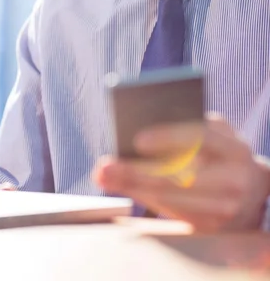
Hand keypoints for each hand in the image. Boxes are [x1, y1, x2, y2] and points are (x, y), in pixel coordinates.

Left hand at [94, 116, 269, 232]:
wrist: (251, 191)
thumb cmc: (220, 153)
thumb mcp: (213, 133)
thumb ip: (186, 126)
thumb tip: (141, 129)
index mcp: (235, 149)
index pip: (202, 137)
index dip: (169, 138)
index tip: (137, 139)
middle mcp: (234, 181)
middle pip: (179, 177)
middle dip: (136, 172)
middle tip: (104, 166)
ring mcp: (224, 209)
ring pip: (170, 198)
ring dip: (132, 187)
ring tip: (104, 175)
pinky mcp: (211, 227)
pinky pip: (170, 212)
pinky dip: (142, 198)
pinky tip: (122, 186)